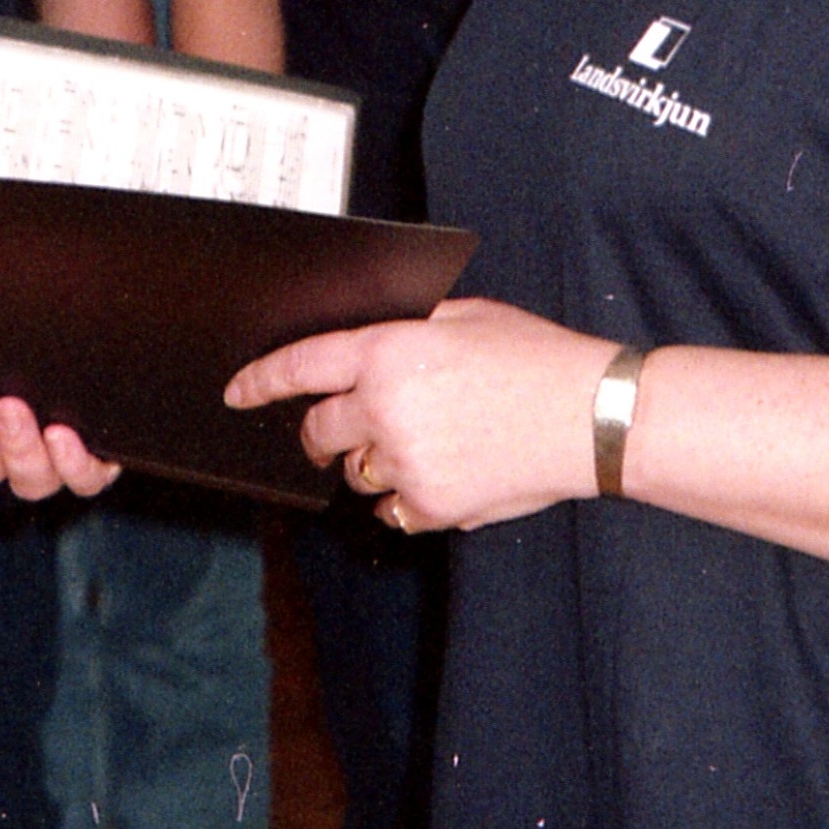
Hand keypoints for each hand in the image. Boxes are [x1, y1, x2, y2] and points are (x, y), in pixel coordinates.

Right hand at [0, 384, 122, 501]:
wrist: (61, 329)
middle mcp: (22, 462)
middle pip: (7, 473)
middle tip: (1, 399)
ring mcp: (62, 462)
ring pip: (43, 480)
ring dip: (34, 452)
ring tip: (35, 419)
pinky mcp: (100, 456)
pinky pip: (90, 479)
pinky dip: (79, 465)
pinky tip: (67, 437)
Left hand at [226, 296, 613, 532]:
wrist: (591, 416)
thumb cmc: (536, 359)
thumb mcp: (465, 317)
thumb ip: (407, 329)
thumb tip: (366, 342)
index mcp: (389, 354)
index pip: (301, 366)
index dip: (261, 381)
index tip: (237, 392)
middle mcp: (385, 410)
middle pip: (318, 432)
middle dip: (322, 431)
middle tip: (347, 429)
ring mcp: (406, 464)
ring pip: (355, 475)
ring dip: (373, 462)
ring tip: (430, 442)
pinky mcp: (432, 507)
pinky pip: (391, 510)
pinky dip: (406, 498)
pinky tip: (447, 472)